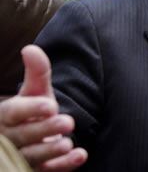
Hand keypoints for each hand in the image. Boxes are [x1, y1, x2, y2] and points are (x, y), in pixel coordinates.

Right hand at [0, 45, 86, 170]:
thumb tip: (31, 48)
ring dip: (51, 150)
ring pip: (33, 155)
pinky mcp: (37, 169)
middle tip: (68, 122)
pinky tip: (80, 155)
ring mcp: (23, 155)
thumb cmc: (35, 109)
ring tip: (68, 143)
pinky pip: (49, 170)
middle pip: (23, 136)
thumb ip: (37, 71)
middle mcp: (11, 137)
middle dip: (45, 130)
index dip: (30, 110)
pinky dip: (64, 165)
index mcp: (6, 116)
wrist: (37, 132)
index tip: (50, 104)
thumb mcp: (37, 90)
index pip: (13, 113)